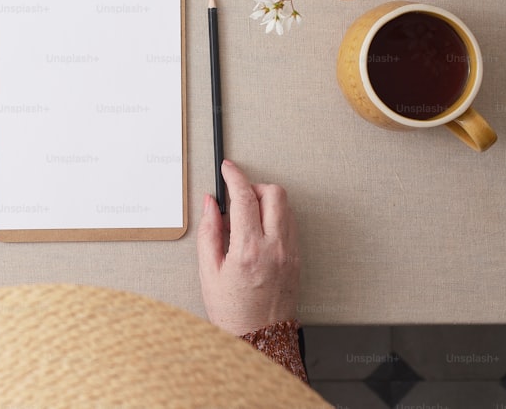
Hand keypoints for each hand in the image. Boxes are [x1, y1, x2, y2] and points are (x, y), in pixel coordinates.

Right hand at [196, 159, 300, 335]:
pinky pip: (290, 225)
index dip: (234, 176)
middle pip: (274, 194)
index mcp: (248, 251)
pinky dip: (275, 217)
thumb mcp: (208, 270)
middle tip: (237, 195)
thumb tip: (211, 203)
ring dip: (266, 201)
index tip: (228, 168)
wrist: (259, 338)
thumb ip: (209, 230)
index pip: (244, 197)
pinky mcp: (297, 259)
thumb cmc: (231, 310)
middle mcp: (274, 248)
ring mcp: (290, 253)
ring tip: (246, 216)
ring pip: (286, 207)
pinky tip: (258, 230)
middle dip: (254, 186)